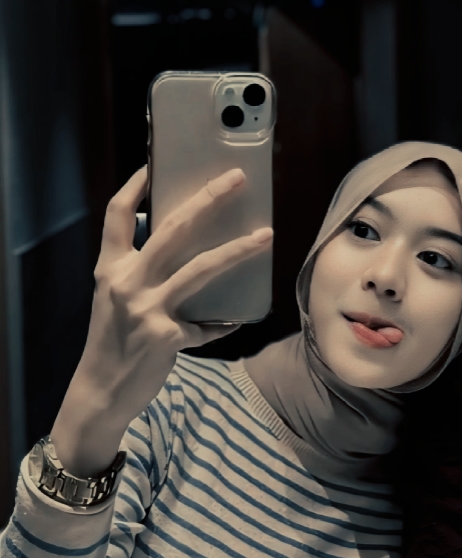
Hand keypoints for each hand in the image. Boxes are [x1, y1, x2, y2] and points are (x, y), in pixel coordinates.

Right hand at [50, 166, 271, 475]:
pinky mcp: (166, 336)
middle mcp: (126, 282)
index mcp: (110, 268)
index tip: (153, 165)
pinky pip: (207, 324)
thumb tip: (183, 245)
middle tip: (236, 178)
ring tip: (266, 235)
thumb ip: (140, 271)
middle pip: (172, 229)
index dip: (135, 186)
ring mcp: (147, 309)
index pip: (117, 215)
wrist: (99, 392)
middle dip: (208, 199)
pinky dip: (222, 322)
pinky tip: (234, 321)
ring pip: (200, 268)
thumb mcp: (115, 299)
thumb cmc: (112, 341)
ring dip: (237, 249)